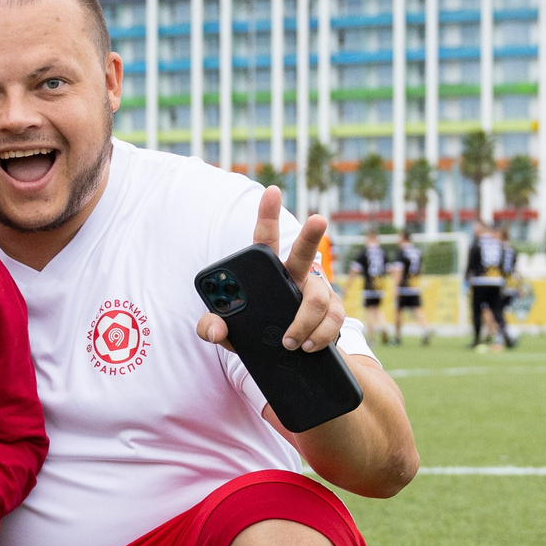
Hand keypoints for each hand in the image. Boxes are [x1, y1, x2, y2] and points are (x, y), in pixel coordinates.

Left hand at [195, 186, 343, 353]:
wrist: (285, 356)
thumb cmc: (254, 333)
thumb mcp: (229, 332)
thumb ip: (213, 327)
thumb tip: (214, 328)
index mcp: (268, 272)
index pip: (266, 239)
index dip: (268, 214)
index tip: (271, 190)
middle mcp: (295, 276)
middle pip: (305, 253)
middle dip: (311, 234)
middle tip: (318, 219)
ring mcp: (317, 293)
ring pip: (319, 297)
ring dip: (304, 321)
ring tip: (290, 342)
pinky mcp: (332, 313)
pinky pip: (333, 321)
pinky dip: (320, 336)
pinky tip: (308, 346)